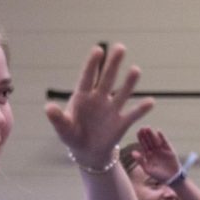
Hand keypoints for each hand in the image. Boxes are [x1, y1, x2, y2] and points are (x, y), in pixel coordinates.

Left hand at [45, 44, 153, 168]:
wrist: (88, 152)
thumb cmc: (73, 136)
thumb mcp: (63, 129)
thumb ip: (57, 118)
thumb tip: (48, 107)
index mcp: (82, 97)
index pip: (87, 77)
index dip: (92, 64)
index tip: (98, 50)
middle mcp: (99, 99)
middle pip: (107, 79)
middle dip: (113, 64)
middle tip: (120, 47)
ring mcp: (112, 110)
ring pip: (122, 93)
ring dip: (129, 82)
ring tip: (136, 69)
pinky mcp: (121, 123)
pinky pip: (133, 114)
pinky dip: (141, 109)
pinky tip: (150, 102)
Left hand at [134, 127, 180, 183]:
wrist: (172, 178)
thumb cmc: (158, 175)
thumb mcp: (148, 169)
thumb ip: (141, 160)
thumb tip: (133, 152)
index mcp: (148, 155)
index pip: (143, 144)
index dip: (141, 138)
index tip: (138, 132)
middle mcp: (154, 151)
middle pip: (149, 141)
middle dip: (146, 134)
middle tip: (142, 128)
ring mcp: (162, 150)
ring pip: (156, 140)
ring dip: (152, 134)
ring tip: (148, 128)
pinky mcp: (169, 150)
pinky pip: (165, 142)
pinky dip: (162, 137)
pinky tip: (158, 131)